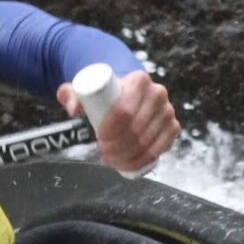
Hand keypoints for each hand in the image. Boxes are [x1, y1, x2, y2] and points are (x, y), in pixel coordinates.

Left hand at [57, 69, 179, 172]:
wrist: (127, 92)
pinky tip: (129, 164)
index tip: (98, 137)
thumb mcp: (85, 89)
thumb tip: (73, 108)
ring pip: (148, 141)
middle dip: (118, 146)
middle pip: (136, 128)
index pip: (125, 110)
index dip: (111, 129)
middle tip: (103, 151)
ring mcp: (168, 111)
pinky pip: (161, 148)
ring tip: (111, 159)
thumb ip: (69, 94)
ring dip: (128, 156)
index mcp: (139, 80)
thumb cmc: (106, 93)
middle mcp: (158, 93)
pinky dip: (144, 160)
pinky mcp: (173, 126)